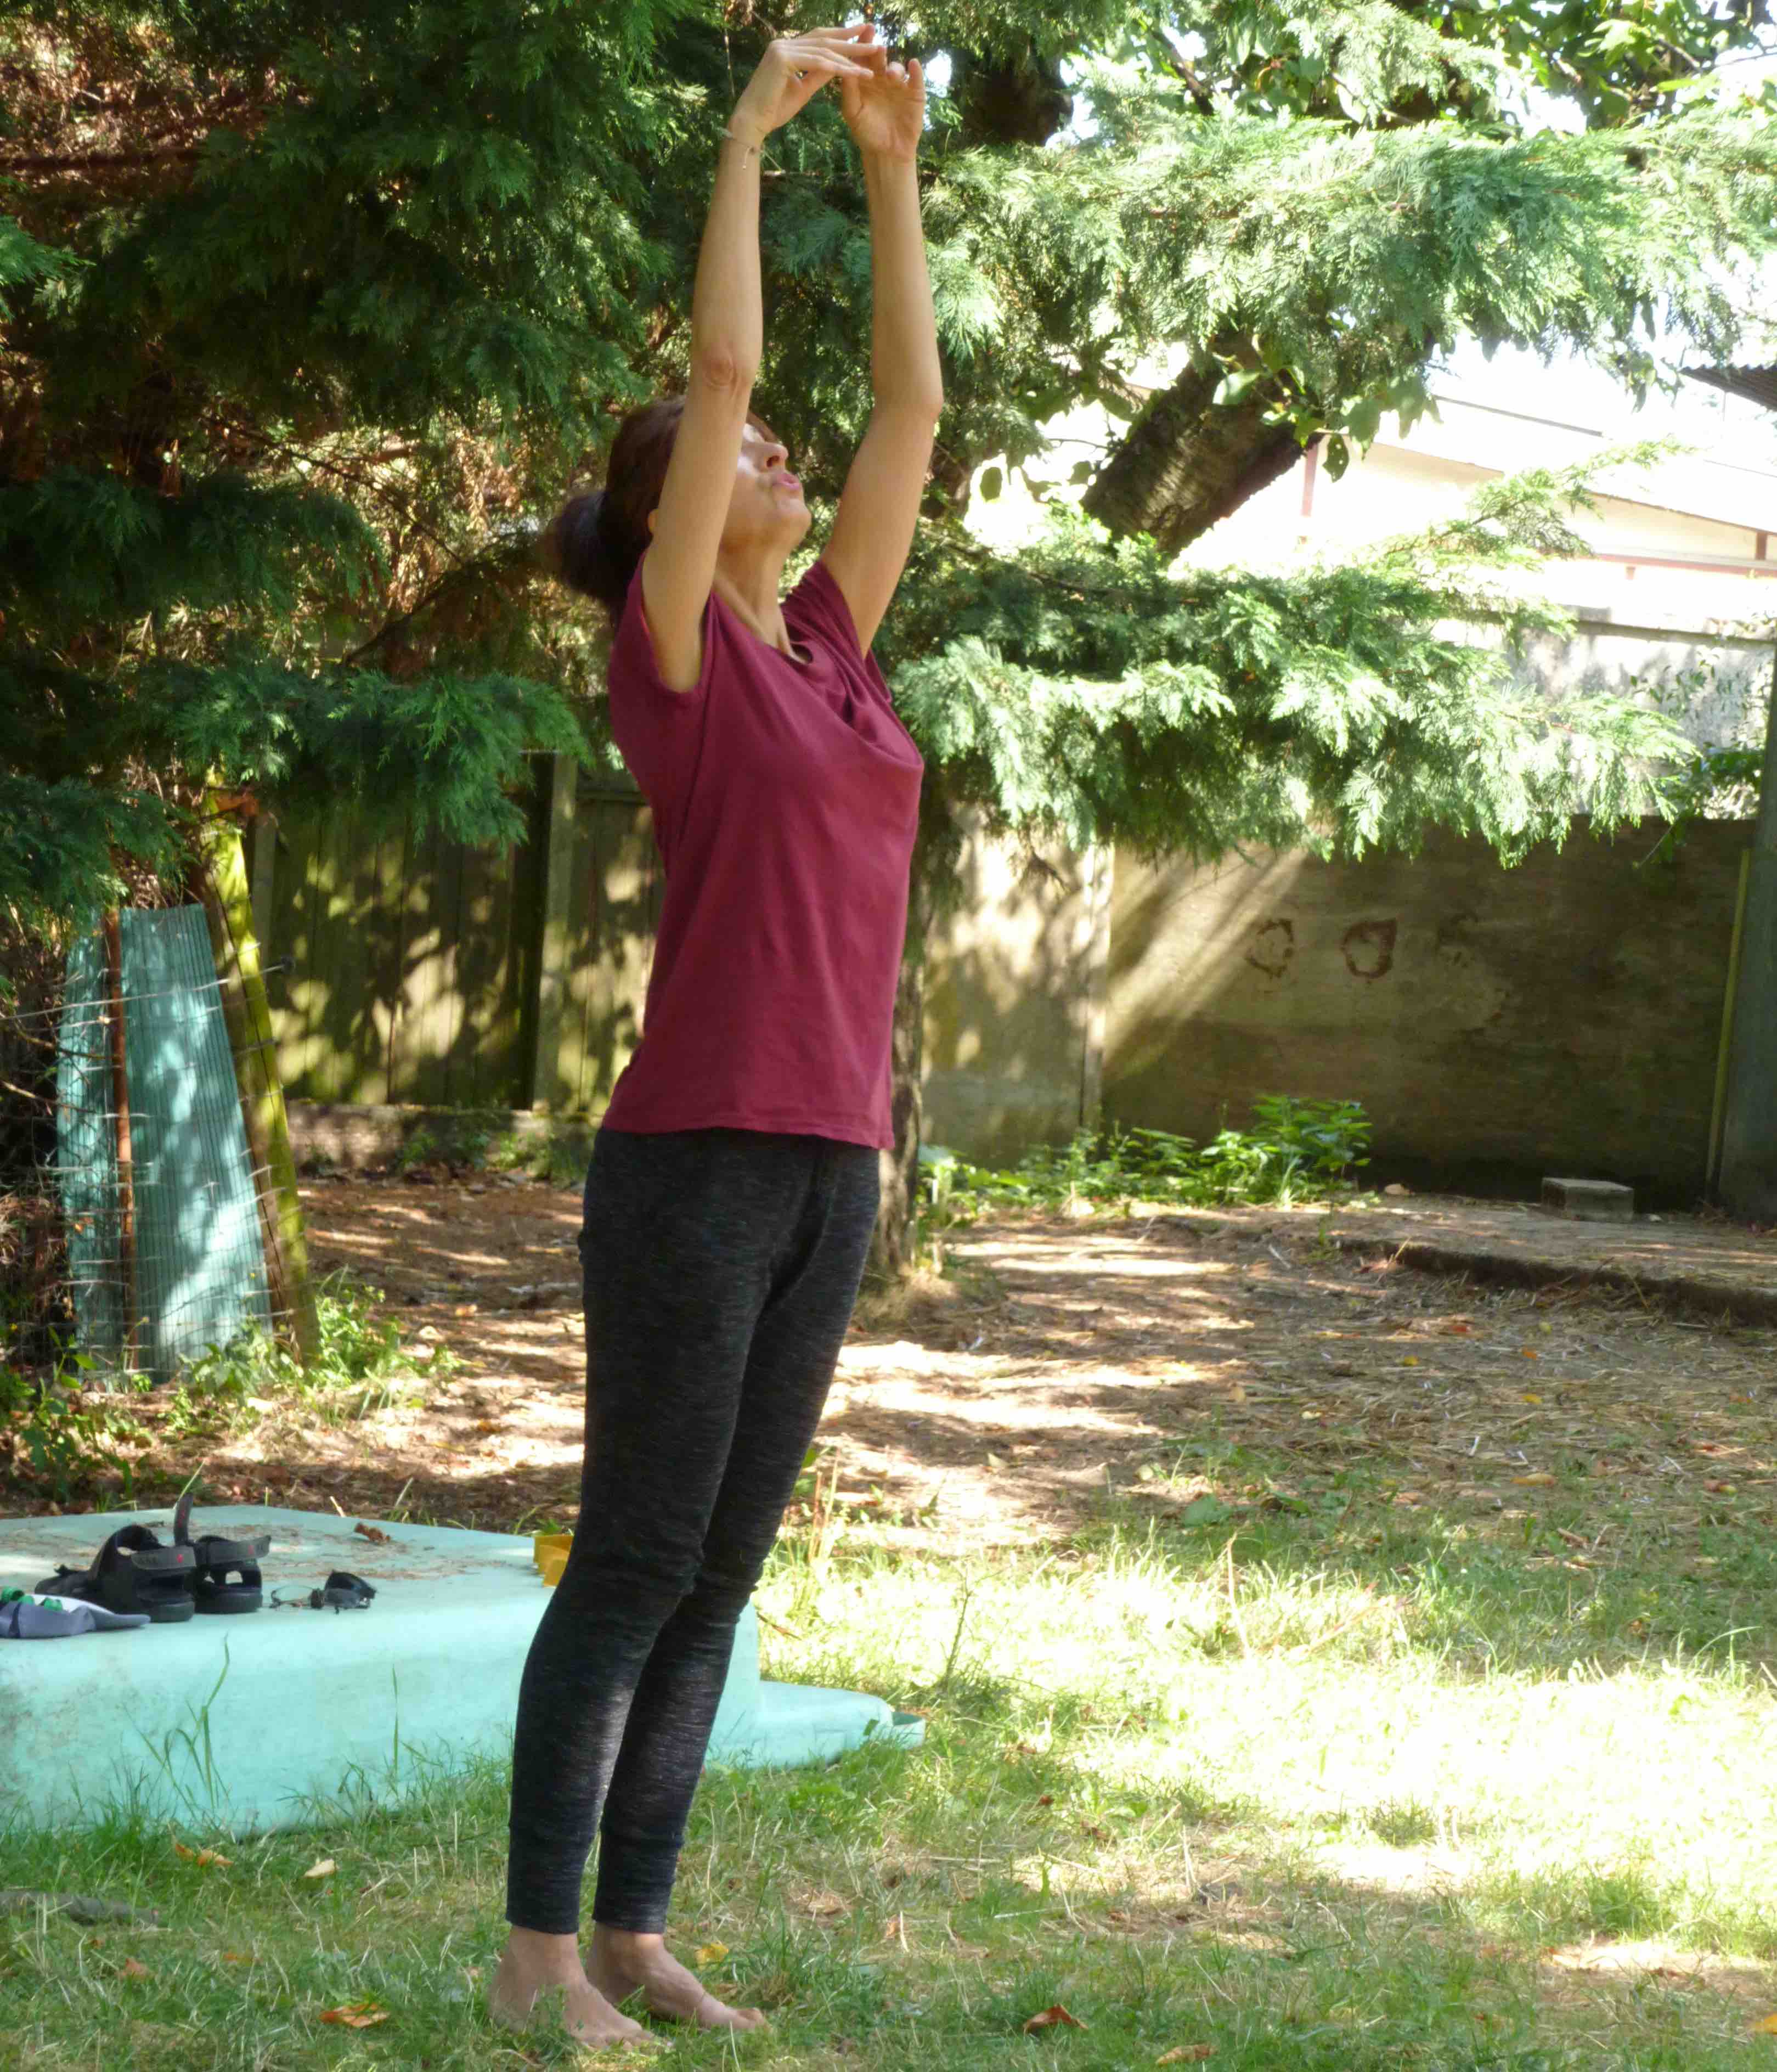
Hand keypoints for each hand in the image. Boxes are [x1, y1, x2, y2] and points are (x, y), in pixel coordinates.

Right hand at [728, 25, 883, 146]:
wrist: (753, 122)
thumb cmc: (774, 109)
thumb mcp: (803, 89)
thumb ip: (819, 75)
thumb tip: (839, 65)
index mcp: (786, 48)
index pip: (818, 37)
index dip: (841, 35)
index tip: (861, 34)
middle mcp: (782, 43)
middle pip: (823, 38)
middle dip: (850, 38)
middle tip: (874, 35)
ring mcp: (781, 49)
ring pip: (824, 50)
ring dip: (850, 55)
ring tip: (872, 58)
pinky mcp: (782, 60)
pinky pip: (818, 63)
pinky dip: (838, 68)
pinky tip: (855, 72)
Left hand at [840, 47, 925, 161]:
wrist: (886, 153)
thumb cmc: (866, 133)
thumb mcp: (852, 111)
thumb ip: (848, 89)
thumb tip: (843, 65)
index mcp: (865, 81)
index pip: (862, 59)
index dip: (862, 45)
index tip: (861, 33)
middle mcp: (882, 79)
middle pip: (880, 59)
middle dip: (877, 49)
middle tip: (875, 44)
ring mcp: (899, 85)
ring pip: (897, 68)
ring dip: (893, 68)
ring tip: (889, 75)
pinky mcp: (914, 94)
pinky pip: (916, 79)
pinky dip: (915, 71)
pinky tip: (912, 64)